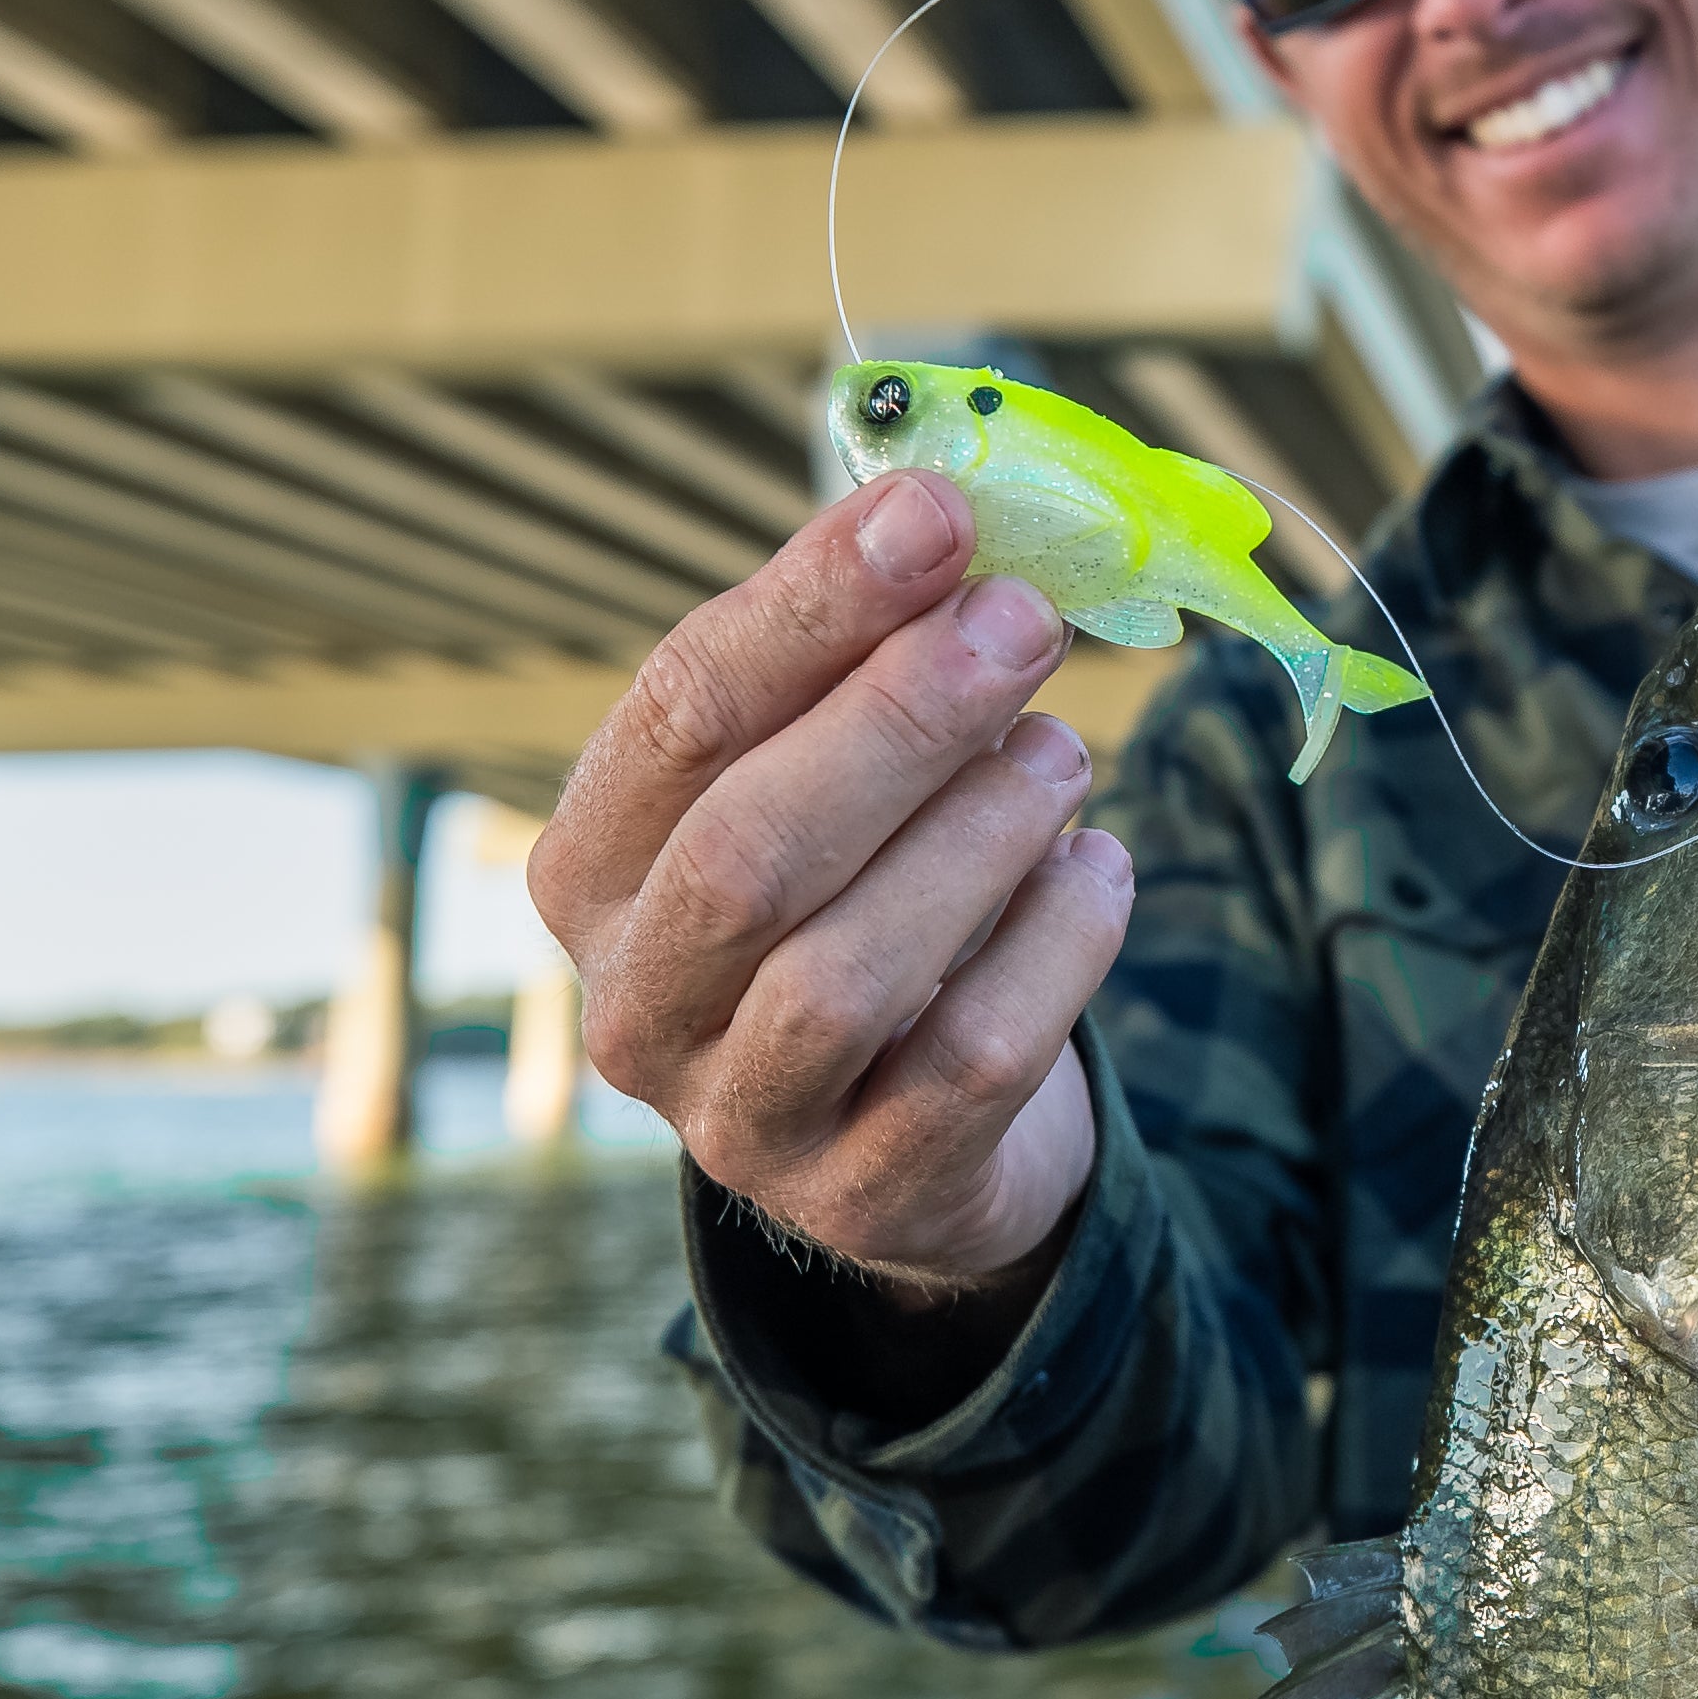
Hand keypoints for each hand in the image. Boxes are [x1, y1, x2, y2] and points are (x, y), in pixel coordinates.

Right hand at [533, 471, 1131, 1286]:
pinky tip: (1101, 868)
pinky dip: (1052, 952)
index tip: (936, 512)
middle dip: (897, 721)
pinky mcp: (863, 1194)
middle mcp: (636, 1001)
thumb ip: (858, 657)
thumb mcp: (826, 777)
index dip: (812, 605)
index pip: (678, 714)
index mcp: (597, 866)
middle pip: (749, 852)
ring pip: (845, 976)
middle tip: (1023, 624)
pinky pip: (967, 1067)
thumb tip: (940, 504)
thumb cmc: (858, 897)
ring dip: (974, 840)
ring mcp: (738, 1117)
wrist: (909, 1136)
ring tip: (1065, 752)